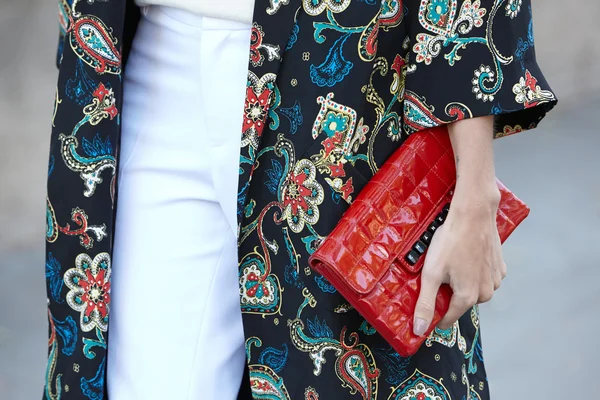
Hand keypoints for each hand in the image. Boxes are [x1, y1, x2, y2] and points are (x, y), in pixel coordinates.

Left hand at [412, 189, 505, 335]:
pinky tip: (465, 258)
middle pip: (461, 303)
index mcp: (468, 297)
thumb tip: (420, 329)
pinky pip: (483, 277)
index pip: (448, 318)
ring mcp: (495, 280)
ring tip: (452, 263)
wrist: (473, 215)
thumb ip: (425, 303)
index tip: (426, 308)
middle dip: (448, 293)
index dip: (435, 315)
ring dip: (462, 282)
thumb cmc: (451, 242)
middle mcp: (485, 292)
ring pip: (474, 290)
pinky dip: (474, 272)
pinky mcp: (500, 267)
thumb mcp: (431, 274)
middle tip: (438, 274)